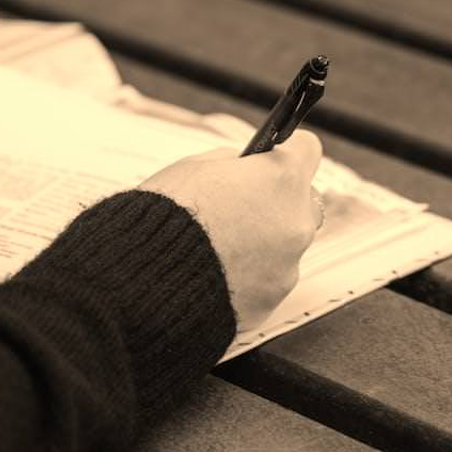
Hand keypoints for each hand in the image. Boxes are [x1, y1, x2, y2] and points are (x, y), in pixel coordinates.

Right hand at [140, 130, 322, 330]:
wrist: (144, 281)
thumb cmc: (164, 217)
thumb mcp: (193, 167)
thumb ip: (232, 165)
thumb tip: (244, 169)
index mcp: (281, 179)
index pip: (307, 150)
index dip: (282, 153)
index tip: (267, 161)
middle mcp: (296, 222)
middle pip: (301, 202)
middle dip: (275, 202)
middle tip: (237, 207)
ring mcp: (288, 266)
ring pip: (286, 245)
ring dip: (263, 242)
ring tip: (218, 247)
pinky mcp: (271, 302)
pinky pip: (267, 281)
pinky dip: (249, 276)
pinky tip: (215, 273)